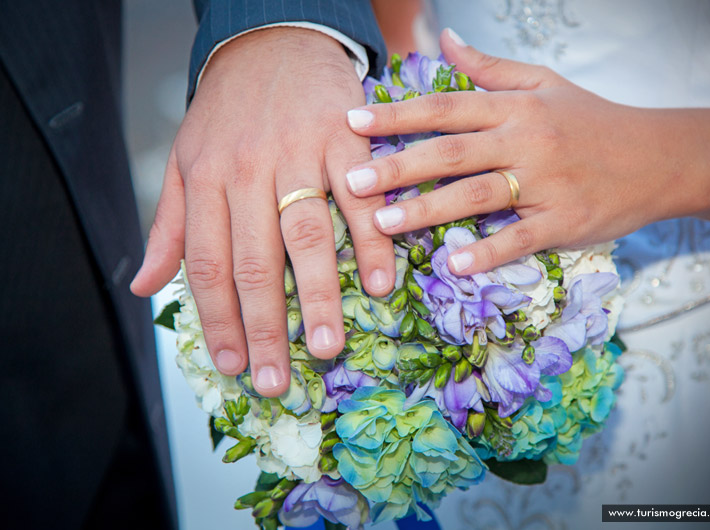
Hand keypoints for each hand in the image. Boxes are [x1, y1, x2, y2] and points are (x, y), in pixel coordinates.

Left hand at [130, 28, 395, 395]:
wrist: (274, 39)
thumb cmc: (228, 110)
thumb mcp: (183, 160)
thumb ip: (169, 226)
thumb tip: (146, 286)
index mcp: (206, 180)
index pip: (209, 265)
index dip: (218, 322)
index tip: (234, 366)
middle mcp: (248, 170)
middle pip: (256, 262)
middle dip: (265, 327)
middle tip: (278, 380)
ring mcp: (298, 153)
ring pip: (307, 235)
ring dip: (318, 296)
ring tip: (326, 346)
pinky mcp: (344, 137)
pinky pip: (358, 197)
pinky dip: (371, 241)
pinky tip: (377, 283)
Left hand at [344, 29, 709, 275]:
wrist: (661, 157)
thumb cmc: (594, 121)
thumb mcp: (545, 84)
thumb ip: (489, 68)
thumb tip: (442, 39)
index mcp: (516, 108)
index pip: (446, 107)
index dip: (398, 114)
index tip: (352, 121)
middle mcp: (526, 141)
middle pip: (452, 151)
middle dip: (398, 165)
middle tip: (352, 180)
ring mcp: (546, 183)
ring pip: (478, 195)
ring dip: (428, 209)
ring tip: (383, 223)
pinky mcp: (566, 221)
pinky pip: (521, 237)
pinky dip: (489, 250)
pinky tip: (454, 263)